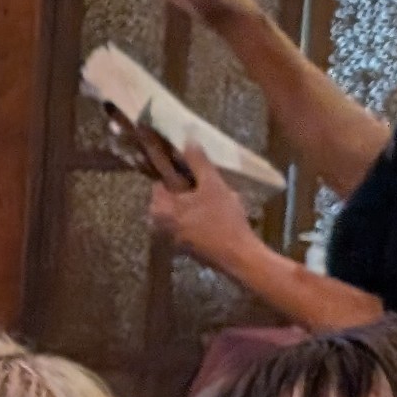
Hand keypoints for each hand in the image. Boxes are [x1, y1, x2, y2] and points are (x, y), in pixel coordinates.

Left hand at [142, 151, 264, 270]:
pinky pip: (189, 222)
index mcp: (159, 208)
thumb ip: (198, 161)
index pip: (160, 180)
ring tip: (218, 196)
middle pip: (172, 195)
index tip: (193, 165)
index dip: (176, 170)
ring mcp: (171, 237)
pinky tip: (218, 213)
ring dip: (197, 200)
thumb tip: (186, 140)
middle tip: (211, 182)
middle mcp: (158, 224)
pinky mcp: (185, 245)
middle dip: (190, 187)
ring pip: (182, 209)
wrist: (238, 256)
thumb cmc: (223, 219)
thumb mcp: (212, 184)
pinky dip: (199, 215)